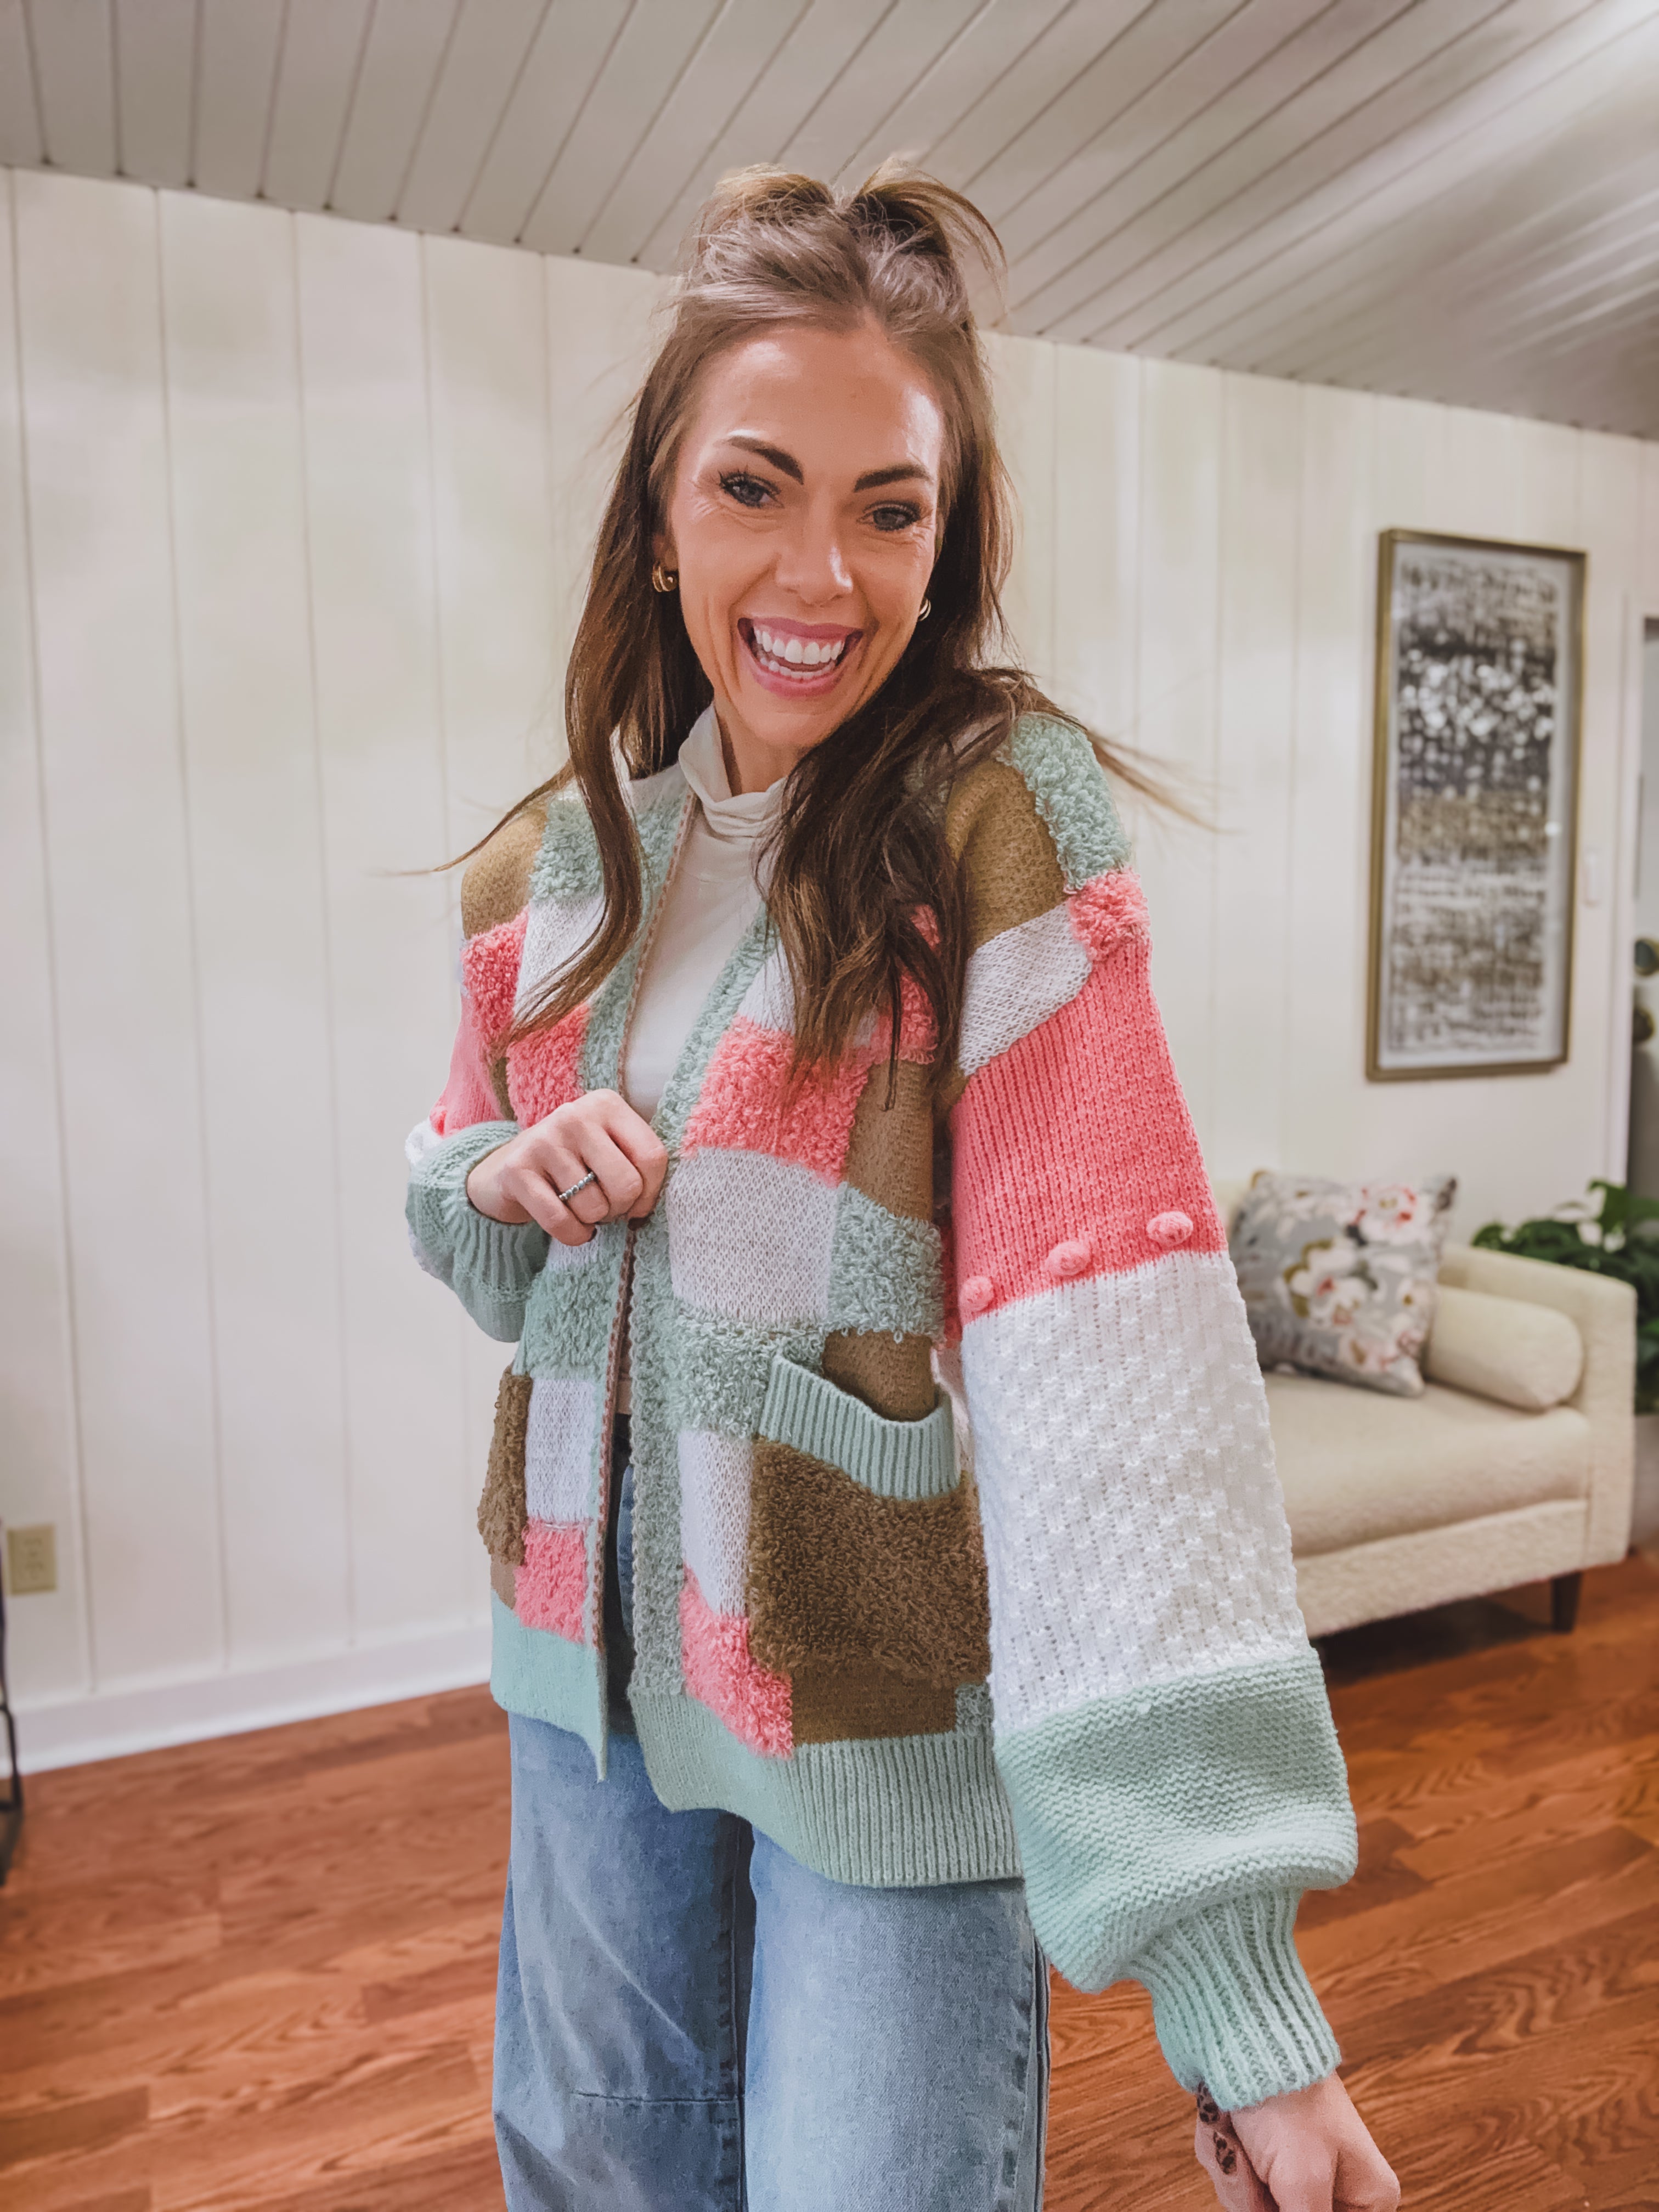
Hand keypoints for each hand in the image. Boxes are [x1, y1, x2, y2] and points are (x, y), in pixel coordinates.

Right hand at [465, 1090, 667, 1247]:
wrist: (513, 1164)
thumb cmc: (577, 1160)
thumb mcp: (611, 1147)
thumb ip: (638, 1164)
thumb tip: (646, 1206)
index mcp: (607, 1104)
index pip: (652, 1157)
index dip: (651, 1192)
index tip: (637, 1201)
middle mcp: (575, 1116)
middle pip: (626, 1185)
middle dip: (620, 1208)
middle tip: (606, 1206)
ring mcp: (543, 1141)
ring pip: (593, 1208)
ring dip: (592, 1221)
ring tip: (581, 1207)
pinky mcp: (517, 1170)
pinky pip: (560, 1222)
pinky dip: (572, 1234)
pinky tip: (569, 1225)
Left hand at [1195, 2077, 1397, 2210]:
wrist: (1240, 2027)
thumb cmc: (1286, 2097)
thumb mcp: (1303, 2182)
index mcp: (1366, 2198)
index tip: (1282, 2196)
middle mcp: (1332, 2185)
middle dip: (1252, 2195)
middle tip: (1251, 2159)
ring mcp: (1289, 2166)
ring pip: (1248, 2204)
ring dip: (1232, 2170)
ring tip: (1237, 2131)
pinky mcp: (1255, 2147)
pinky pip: (1229, 2174)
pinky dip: (1219, 2149)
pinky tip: (1225, 2120)